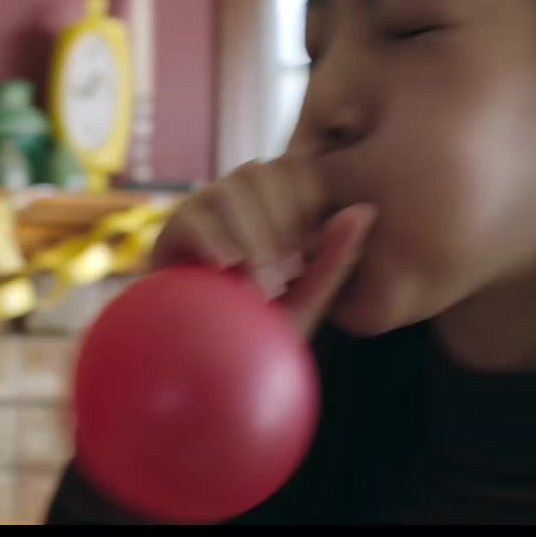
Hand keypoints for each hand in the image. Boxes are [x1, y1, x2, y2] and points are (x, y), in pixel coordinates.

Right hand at [151, 157, 377, 337]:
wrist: (211, 367)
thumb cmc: (264, 329)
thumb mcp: (310, 298)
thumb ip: (336, 257)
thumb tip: (365, 210)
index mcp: (273, 202)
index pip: (295, 169)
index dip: (305, 205)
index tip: (308, 257)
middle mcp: (237, 198)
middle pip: (260, 171)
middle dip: (279, 222)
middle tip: (287, 275)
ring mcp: (201, 211)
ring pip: (227, 189)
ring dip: (251, 235)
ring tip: (261, 283)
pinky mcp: (170, 234)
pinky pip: (192, 218)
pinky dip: (213, 239)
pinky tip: (228, 268)